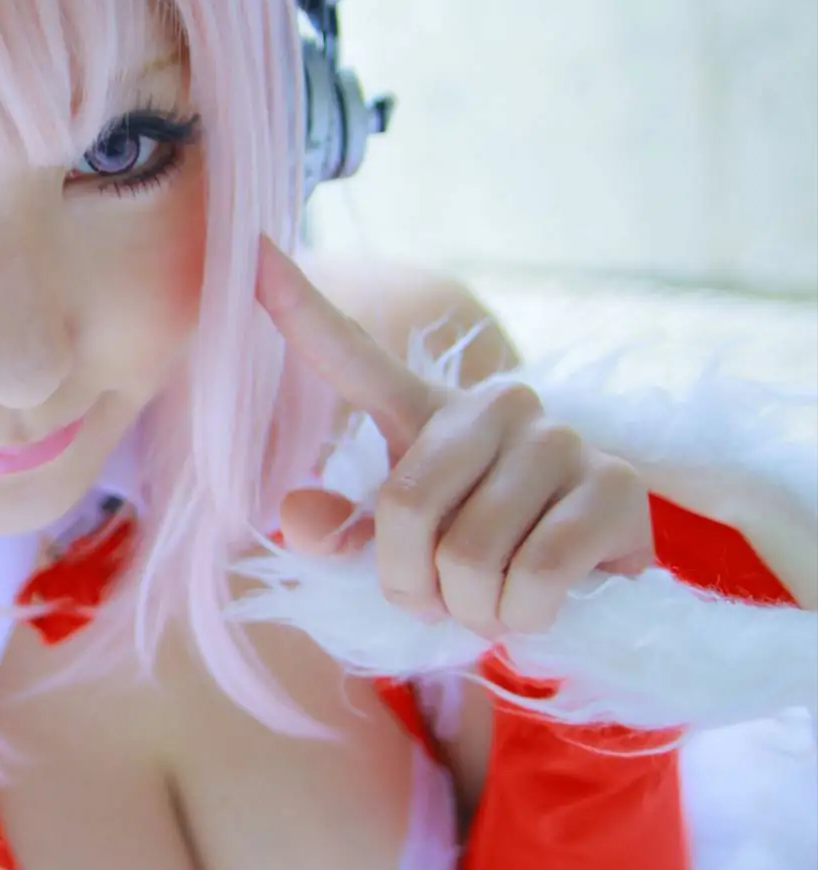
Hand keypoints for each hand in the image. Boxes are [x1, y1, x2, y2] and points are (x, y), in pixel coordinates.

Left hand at [256, 239, 652, 637]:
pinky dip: (525, 617)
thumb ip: (338, 536)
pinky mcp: (615, 486)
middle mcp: (494, 406)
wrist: (589, 589)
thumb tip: (295, 516)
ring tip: (497, 602)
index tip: (253, 252)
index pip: (354, 357)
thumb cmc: (480, 559)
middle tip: (445, 600)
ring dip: (475, 610)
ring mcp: (559, 440)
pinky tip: (540, 605)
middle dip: (416, 586)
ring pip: (472, 556)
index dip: (301, 310)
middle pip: (408, 509)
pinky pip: (537, 575)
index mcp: (425, 411)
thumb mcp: (399, 551)